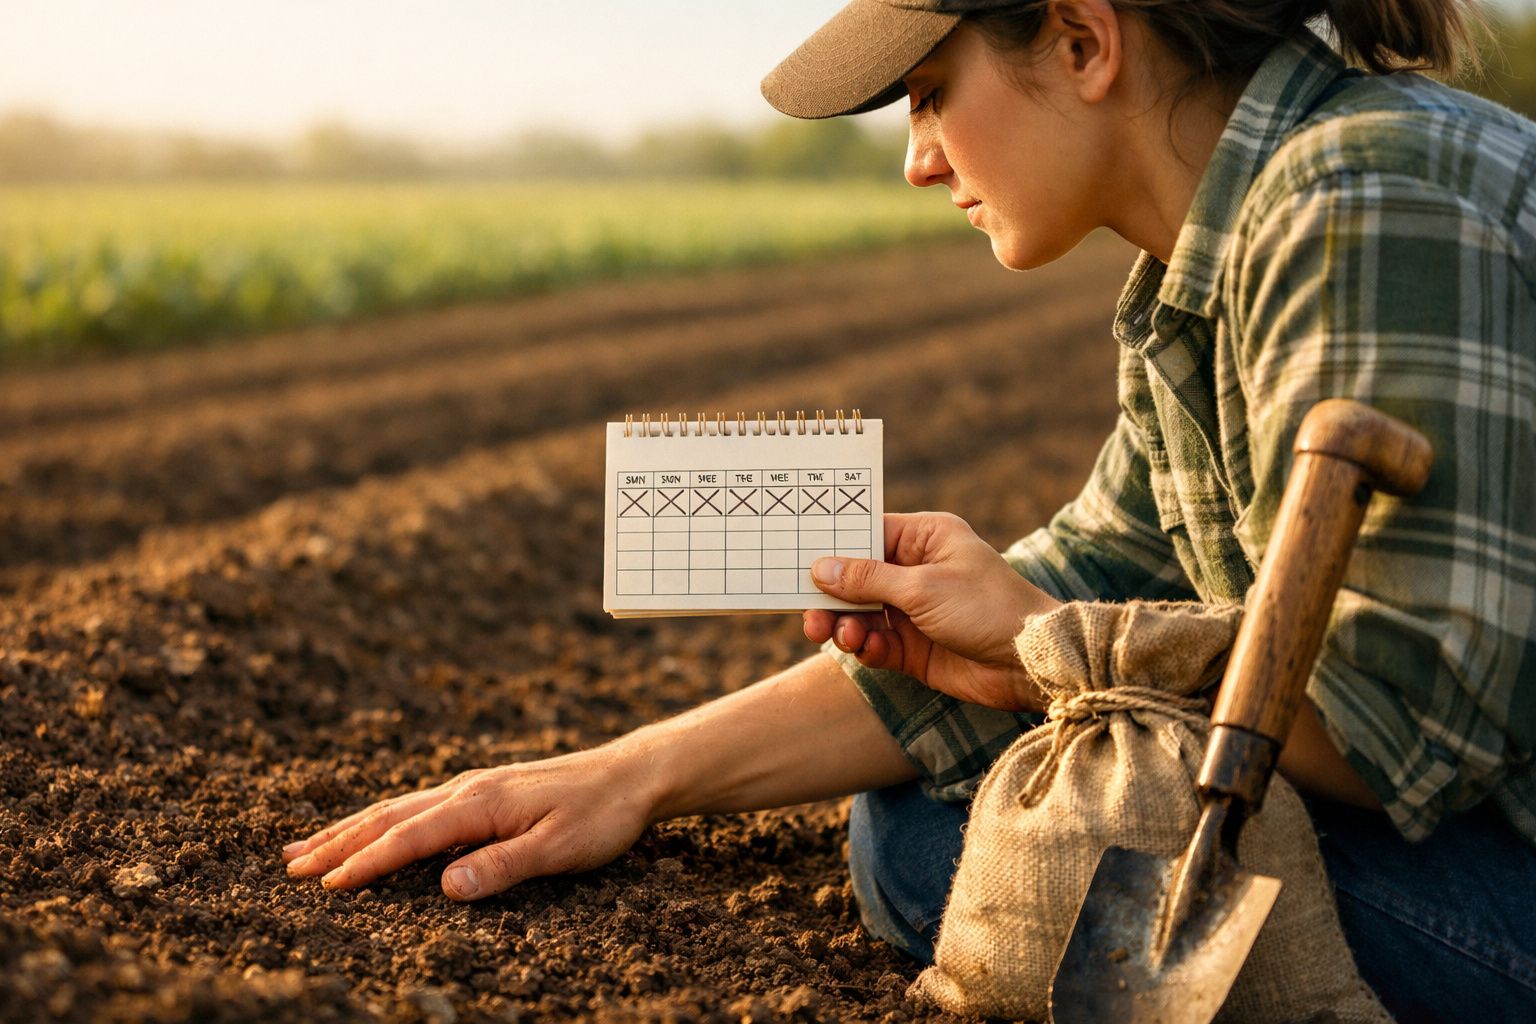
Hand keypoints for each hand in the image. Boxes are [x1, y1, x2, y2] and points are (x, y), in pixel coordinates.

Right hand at [282, 747, 652, 899]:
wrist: (630, 776)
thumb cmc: (600, 815)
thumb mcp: (558, 848)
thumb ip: (502, 867)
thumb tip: (446, 887)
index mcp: (479, 804)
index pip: (410, 838)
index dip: (366, 864)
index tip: (326, 887)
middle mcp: (468, 790)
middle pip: (389, 818)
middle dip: (337, 844)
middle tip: (289, 869)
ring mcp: (473, 788)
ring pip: (398, 809)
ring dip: (351, 829)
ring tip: (306, 848)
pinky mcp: (483, 793)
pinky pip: (418, 806)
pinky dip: (383, 820)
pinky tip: (372, 830)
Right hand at [803, 512, 1058, 710]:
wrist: (1032, 663)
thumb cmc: (988, 608)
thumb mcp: (923, 587)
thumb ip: (868, 579)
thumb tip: (820, 567)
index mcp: (926, 538)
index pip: (868, 533)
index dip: (833, 547)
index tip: (799, 561)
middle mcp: (918, 569)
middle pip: (857, 577)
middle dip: (832, 595)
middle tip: (810, 614)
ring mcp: (915, 610)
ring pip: (861, 613)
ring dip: (844, 624)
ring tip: (840, 635)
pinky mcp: (915, 647)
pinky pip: (875, 642)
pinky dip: (864, 646)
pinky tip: (865, 649)